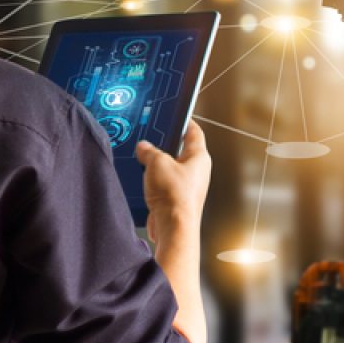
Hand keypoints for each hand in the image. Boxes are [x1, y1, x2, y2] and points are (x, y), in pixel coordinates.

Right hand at [137, 121, 210, 241]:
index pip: (194, 132)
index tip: (178, 115)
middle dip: (165, 146)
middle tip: (152, 141)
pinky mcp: (177, 199)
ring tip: (145, 163)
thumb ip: (149, 151)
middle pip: (181, 151)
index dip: (185, 122)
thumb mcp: (156, 163)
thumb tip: (144, 148)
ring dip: (157, 167)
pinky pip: (165, 185)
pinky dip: (154, 183)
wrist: (173, 227)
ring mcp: (188, 186)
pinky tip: (144, 183)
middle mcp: (197, 172)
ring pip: (171, 169)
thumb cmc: (175, 196)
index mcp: (199, 157)